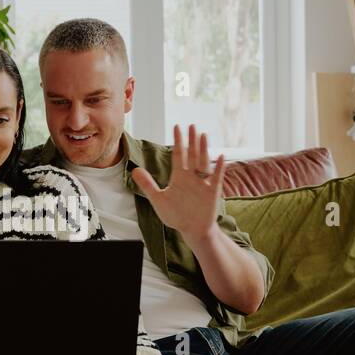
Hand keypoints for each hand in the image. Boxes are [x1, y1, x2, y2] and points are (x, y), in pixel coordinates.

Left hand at [131, 124, 226, 240]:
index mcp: (179, 176)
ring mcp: (203, 183)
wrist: (192, 229)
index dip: (177, 141)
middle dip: (191, 140)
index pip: (178, 154)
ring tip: (203, 135)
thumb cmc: (176, 215)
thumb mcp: (158, 199)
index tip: (176, 127)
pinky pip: (216, 177)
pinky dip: (218, 168)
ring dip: (203, 149)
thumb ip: (147, 184)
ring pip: (203, 162)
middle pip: (191, 154)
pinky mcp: (212, 192)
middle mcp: (192, 176)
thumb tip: (134, 169)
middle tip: (191, 125)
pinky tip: (220, 157)